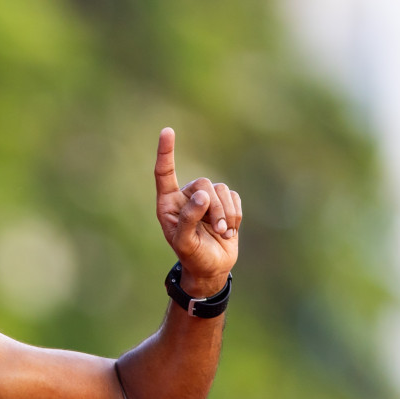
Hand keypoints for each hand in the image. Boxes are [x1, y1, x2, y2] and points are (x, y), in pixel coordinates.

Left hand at [153, 127, 240, 290]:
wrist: (212, 267)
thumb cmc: (192, 256)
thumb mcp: (185, 242)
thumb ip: (189, 219)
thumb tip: (202, 195)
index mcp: (168, 204)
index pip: (164, 173)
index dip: (166, 152)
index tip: (167, 131)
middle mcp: (186, 196)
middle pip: (204, 184)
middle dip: (213, 208)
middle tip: (216, 229)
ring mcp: (206, 198)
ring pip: (221, 190)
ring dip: (225, 214)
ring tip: (222, 233)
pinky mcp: (224, 202)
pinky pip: (234, 197)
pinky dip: (235, 215)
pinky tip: (228, 230)